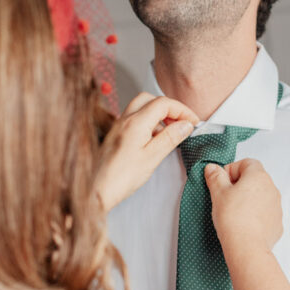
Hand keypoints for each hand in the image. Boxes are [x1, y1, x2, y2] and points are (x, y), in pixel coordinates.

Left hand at [94, 93, 197, 210]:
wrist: (95, 190)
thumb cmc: (120, 178)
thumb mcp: (152, 158)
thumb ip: (170, 138)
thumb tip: (186, 125)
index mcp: (136, 122)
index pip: (164, 103)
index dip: (182, 110)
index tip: (193, 123)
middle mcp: (125, 119)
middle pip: (151, 100)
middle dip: (169, 108)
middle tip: (181, 123)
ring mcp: (118, 126)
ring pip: (141, 108)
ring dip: (158, 115)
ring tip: (169, 134)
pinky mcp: (115, 135)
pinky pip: (133, 120)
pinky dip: (147, 123)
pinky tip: (153, 141)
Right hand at [204, 158, 282, 259]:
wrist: (247, 247)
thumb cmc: (233, 219)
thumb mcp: (218, 193)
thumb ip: (215, 176)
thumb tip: (213, 169)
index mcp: (258, 176)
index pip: (246, 163)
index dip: (231, 170)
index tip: (222, 181)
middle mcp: (271, 189)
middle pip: (255, 179)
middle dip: (240, 185)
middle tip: (225, 197)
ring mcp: (276, 206)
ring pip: (260, 197)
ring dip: (248, 200)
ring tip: (233, 213)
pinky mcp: (276, 223)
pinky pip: (265, 214)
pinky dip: (255, 216)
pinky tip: (243, 224)